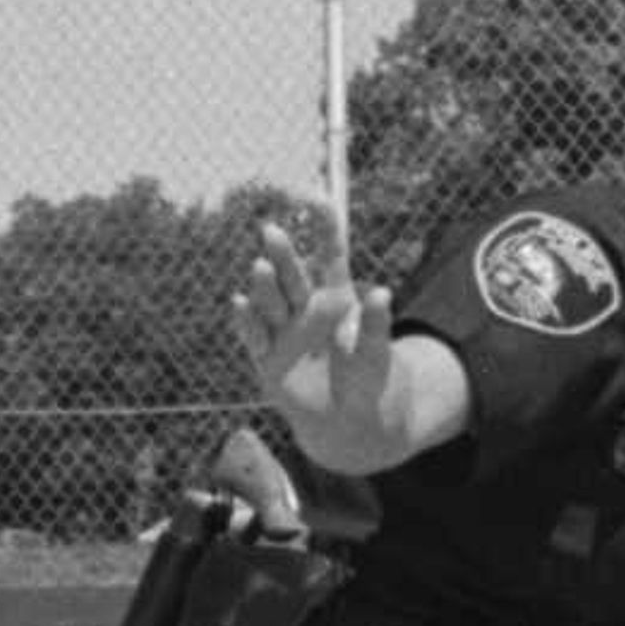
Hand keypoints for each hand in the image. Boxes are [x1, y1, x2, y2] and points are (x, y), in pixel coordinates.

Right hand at [230, 222, 396, 429]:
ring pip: (271, 301)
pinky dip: (248, 320)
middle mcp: (304, 309)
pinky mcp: (266, 357)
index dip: (326, 233)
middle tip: (273, 230)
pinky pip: (254, 335)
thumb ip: (377, 326)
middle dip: (283, 255)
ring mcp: (283, 331)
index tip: (321, 203)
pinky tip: (241, 301)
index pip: (330, 260)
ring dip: (265, 285)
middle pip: (292, 276)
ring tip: (261, 266)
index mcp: (333, 300)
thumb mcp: (375, 354)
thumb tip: (383, 294)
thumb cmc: (365, 382)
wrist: (345, 423)